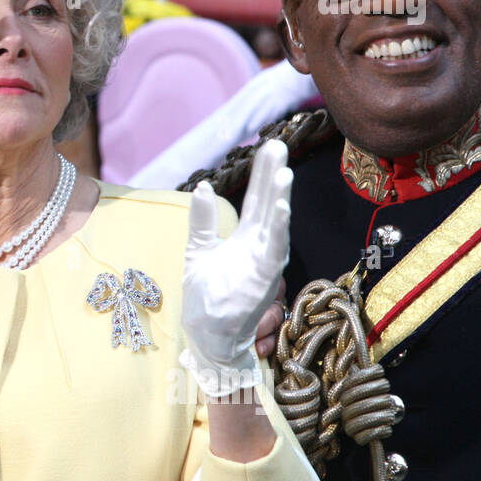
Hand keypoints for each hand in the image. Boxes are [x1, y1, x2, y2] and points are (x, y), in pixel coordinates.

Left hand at [180, 140, 292, 395]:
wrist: (207, 335)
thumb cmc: (206, 294)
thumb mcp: (198, 251)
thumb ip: (202, 221)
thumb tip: (203, 186)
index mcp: (245, 238)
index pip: (256, 200)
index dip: (263, 174)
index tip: (270, 145)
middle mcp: (259, 247)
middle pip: (268, 205)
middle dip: (274, 177)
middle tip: (279, 145)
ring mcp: (263, 264)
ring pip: (275, 226)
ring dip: (280, 200)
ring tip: (282, 173)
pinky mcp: (262, 281)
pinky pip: (273, 253)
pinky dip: (277, 231)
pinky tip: (280, 209)